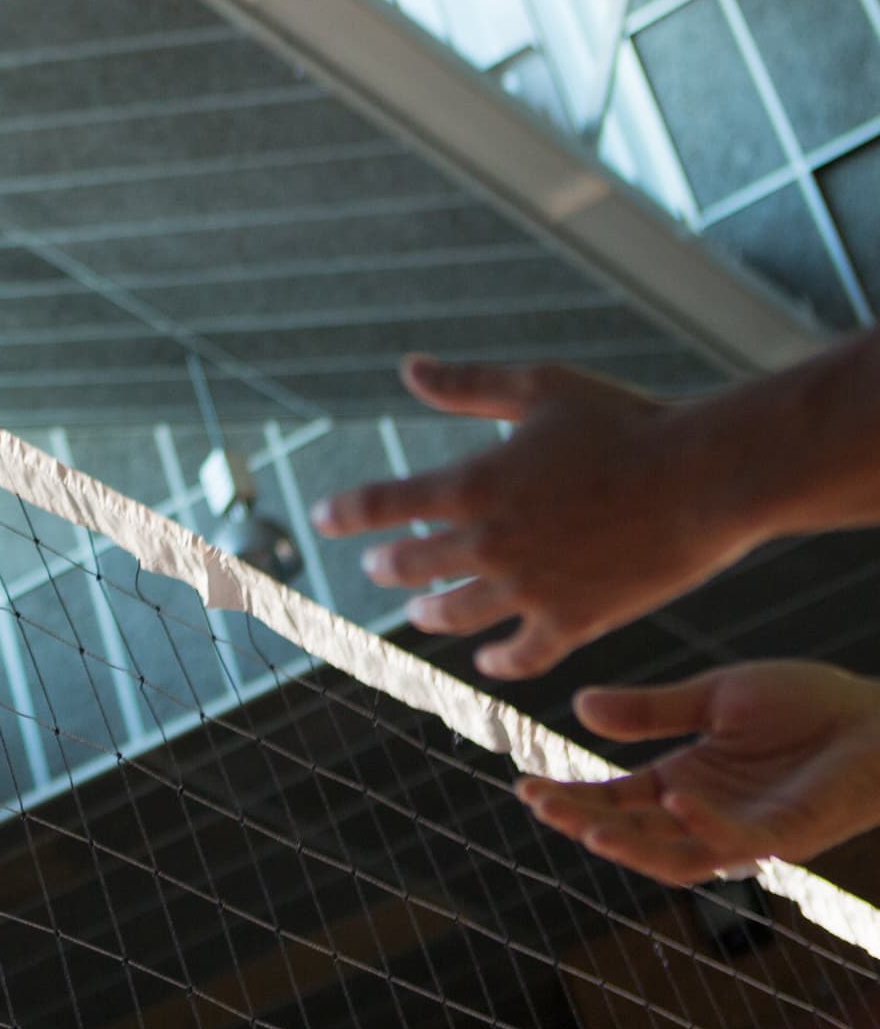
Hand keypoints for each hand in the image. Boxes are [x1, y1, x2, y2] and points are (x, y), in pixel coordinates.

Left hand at [311, 355, 749, 679]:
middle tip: (379, 567)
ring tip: (420, 613)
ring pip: (458, 612)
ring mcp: (530, 587)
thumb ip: (469, 384)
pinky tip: (488, 660)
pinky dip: (499, 660)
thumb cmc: (625, 421)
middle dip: (391, 565)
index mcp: (472, 483)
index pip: (383, 504)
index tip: (323, 520)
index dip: (347, 513)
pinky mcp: (575, 620)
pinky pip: (523, 655)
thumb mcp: (540, 388)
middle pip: (414, 563)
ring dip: (432, 612)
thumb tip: (409, 367)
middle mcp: (489, 541)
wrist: (705, 477)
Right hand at [520, 661, 879, 883]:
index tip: (524, 786)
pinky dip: (703, 827)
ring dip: (629, 845)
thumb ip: (650, 708)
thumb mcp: (713, 696)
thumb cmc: (805, 704)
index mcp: (682, 782)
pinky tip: (674, 799)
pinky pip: (736, 841)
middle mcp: (704, 814)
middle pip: (631, 832)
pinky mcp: (788, 834)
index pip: (612, 799)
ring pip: (673, 856)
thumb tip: (579, 706)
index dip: (570, 797)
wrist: (878, 717)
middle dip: (583, 822)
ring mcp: (744, 830)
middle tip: (540, 802)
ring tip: (586, 825)